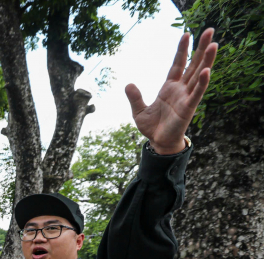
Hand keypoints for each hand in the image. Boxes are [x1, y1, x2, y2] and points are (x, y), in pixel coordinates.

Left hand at [126, 29, 216, 153]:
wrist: (158, 143)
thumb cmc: (152, 127)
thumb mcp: (138, 111)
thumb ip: (135, 97)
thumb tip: (128, 84)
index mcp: (169, 87)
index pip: (178, 64)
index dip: (182, 50)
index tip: (187, 34)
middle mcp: (180, 89)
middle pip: (193, 64)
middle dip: (201, 48)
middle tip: (210, 30)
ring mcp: (186, 97)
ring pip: (198, 75)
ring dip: (207, 60)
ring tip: (214, 45)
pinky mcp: (188, 108)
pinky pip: (196, 93)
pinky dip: (201, 82)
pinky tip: (206, 71)